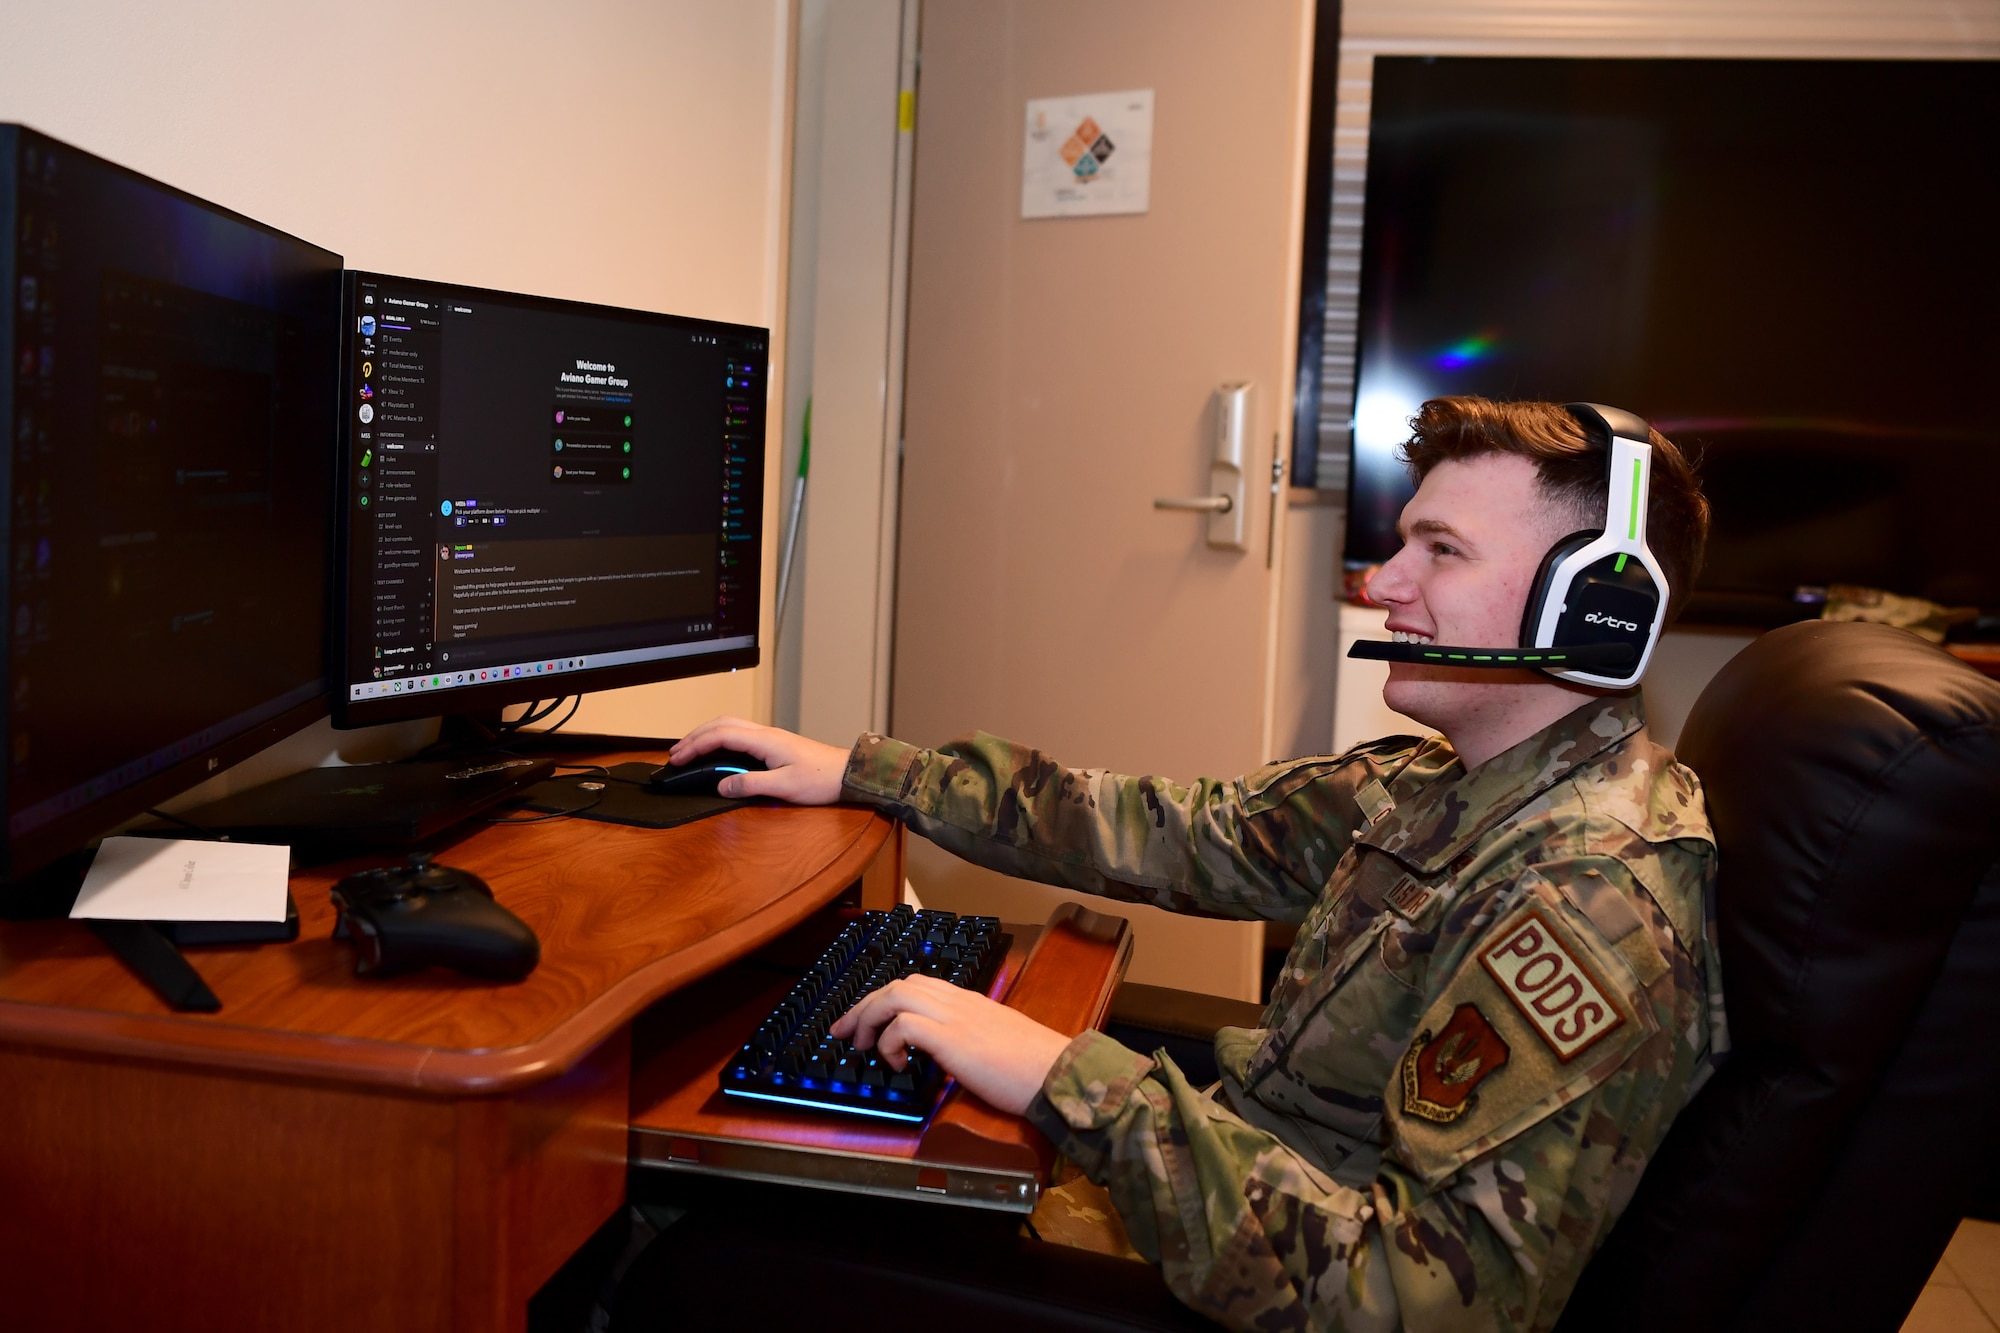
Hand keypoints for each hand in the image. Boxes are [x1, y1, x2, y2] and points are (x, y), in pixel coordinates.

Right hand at [671, 717, 850, 802]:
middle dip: (694, 736)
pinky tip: (716, 751)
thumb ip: (750, 785)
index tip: (679, 758)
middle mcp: (765, 733)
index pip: (721, 735)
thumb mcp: (784, 787)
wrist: (847, 773)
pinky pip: (739, 734)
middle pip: (721, 724)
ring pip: (729, 726)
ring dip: (706, 735)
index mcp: (764, 740)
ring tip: (689, 750)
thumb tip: (722, 785)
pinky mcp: (773, 743)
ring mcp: (769, 736)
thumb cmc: (821, 779)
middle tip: (676, 753)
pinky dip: (720, 739)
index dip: (696, 746)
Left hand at [830, 975, 1071, 1115]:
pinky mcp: (953, 1039)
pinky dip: (889, 1042)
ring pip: (895, 996)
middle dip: (863, 1006)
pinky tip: (898, 1065)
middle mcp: (959, 1002)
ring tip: (861, 1047)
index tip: (863, 1021)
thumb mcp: (999, 1042)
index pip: (917, 984)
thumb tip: (949, 1053)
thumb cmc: (1036, 1067)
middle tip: (843, 1032)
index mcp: (969, 1002)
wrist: (1060, 1073)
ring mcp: (956, 1017)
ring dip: (868, 1019)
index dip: (883, 999)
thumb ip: (972, 1038)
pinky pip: (904, 1025)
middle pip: (898, 985)